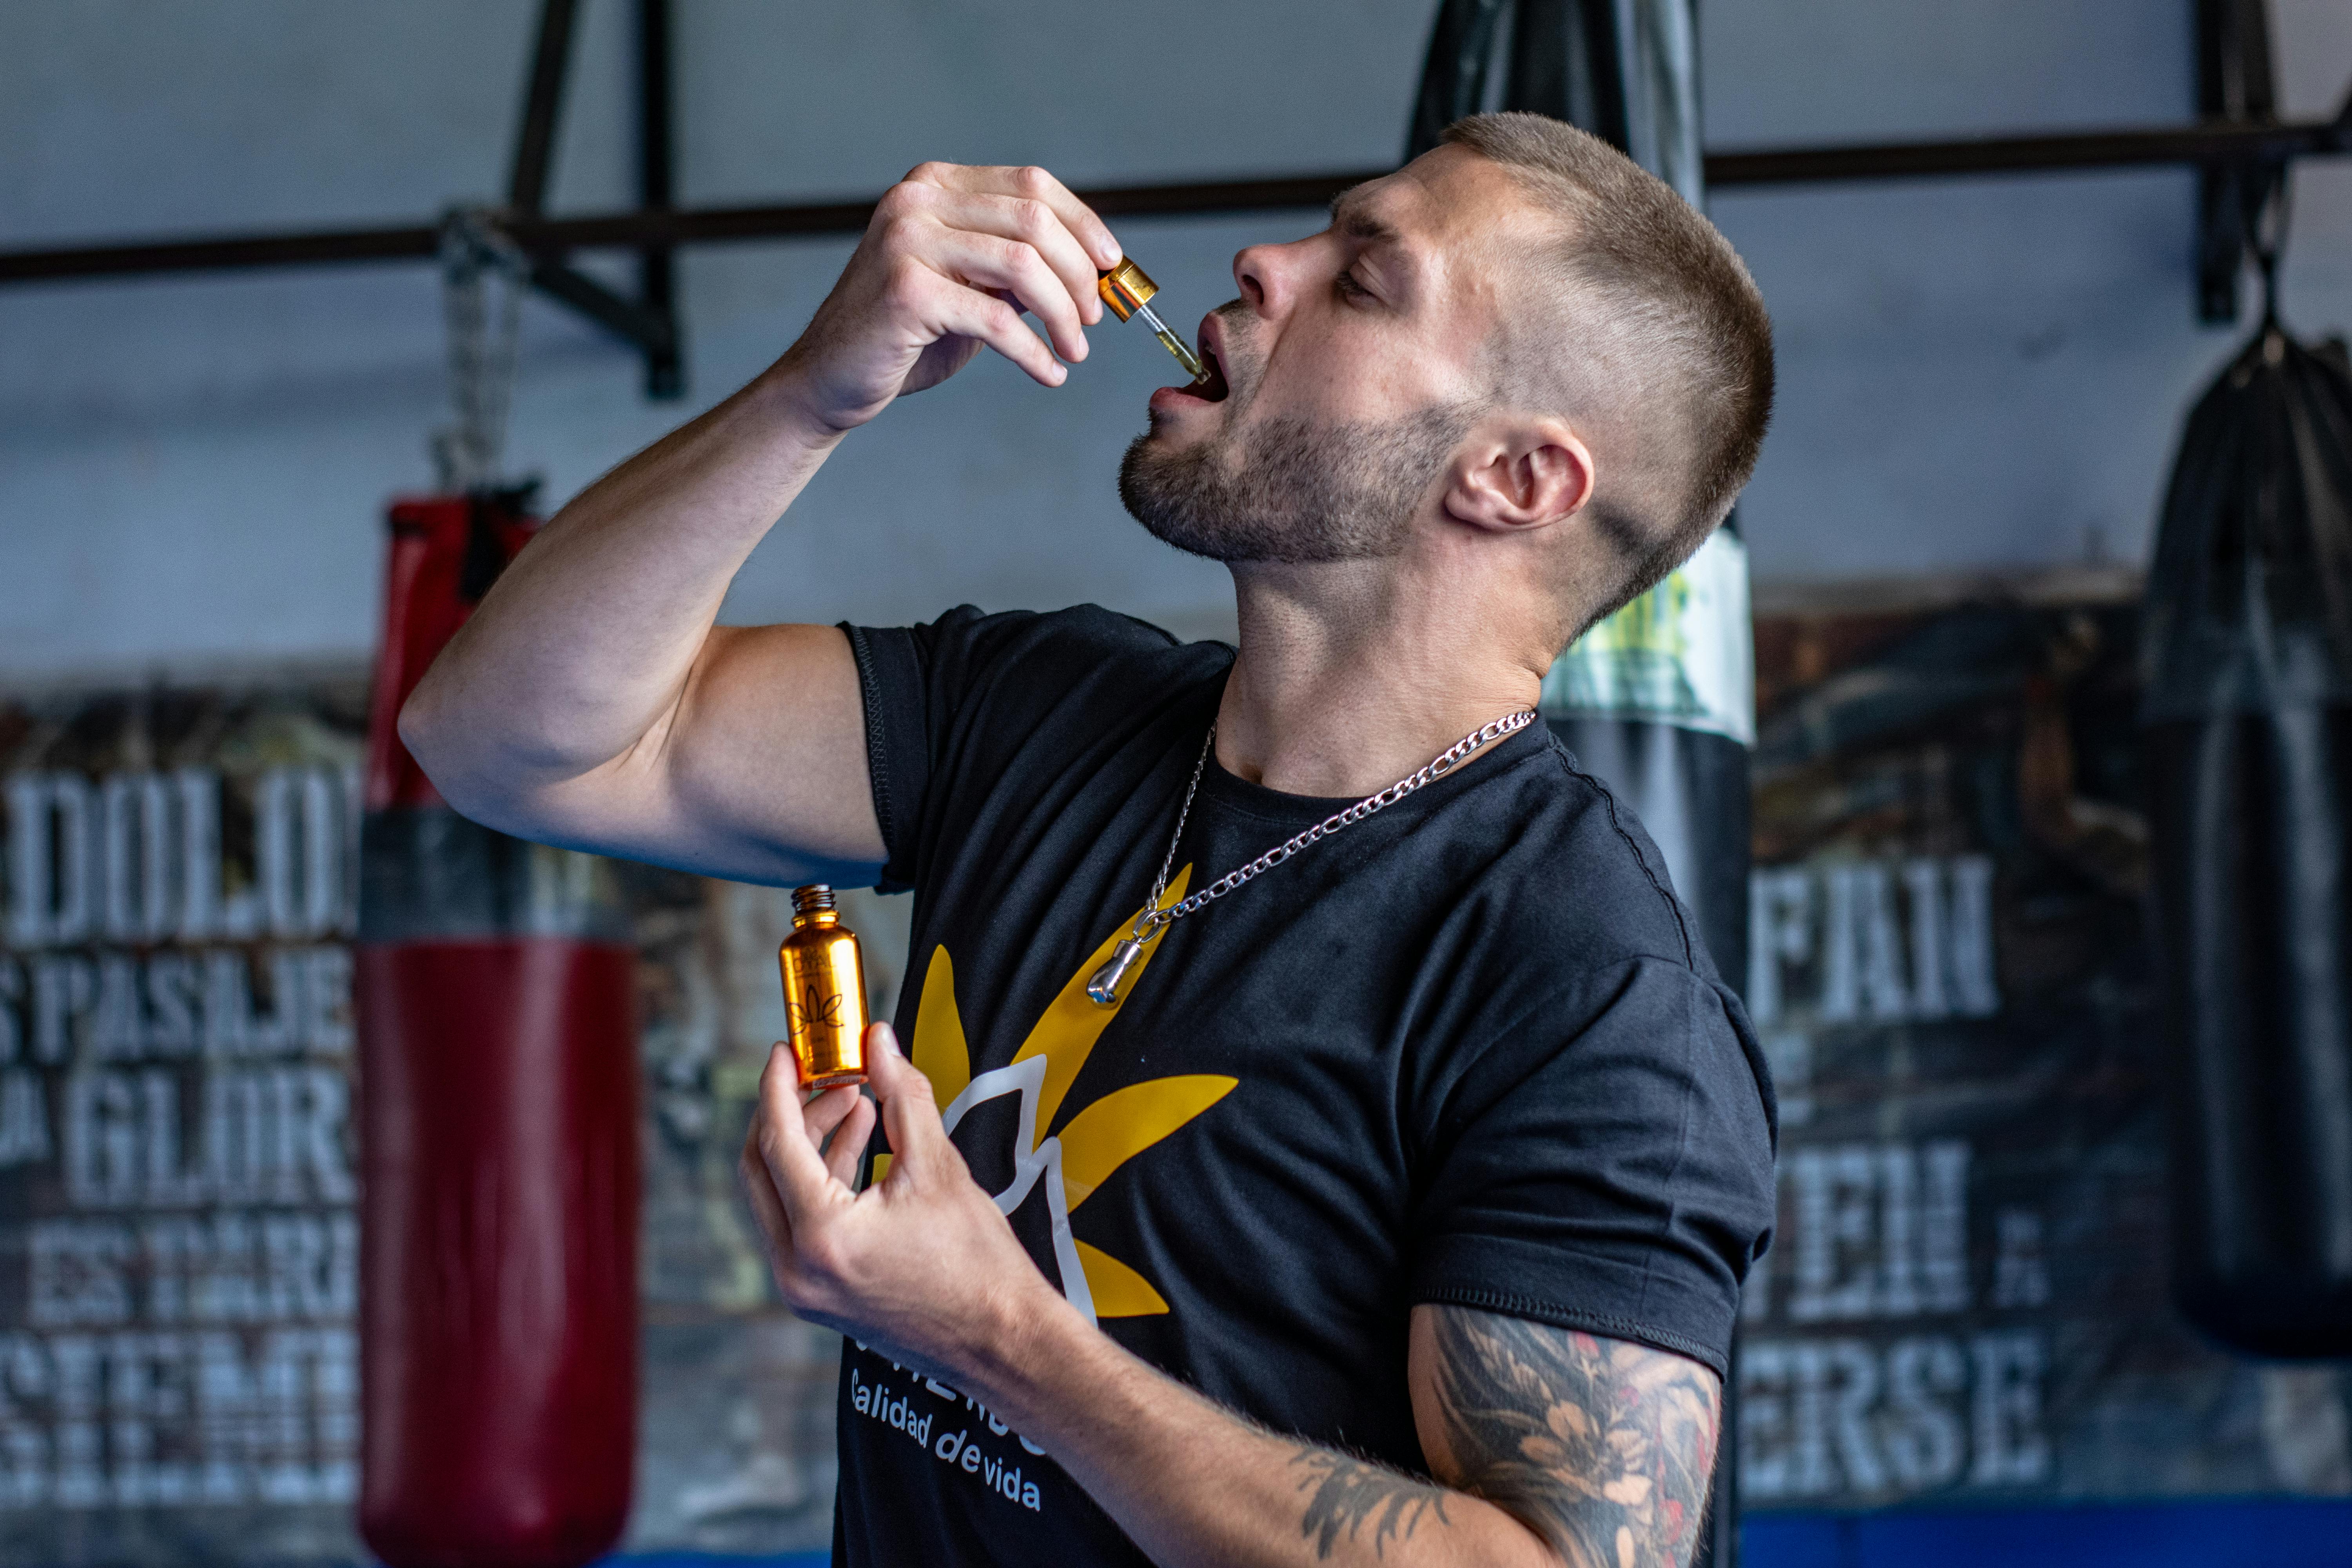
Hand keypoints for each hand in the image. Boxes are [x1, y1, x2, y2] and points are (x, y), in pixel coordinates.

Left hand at [739, 1021, 1074, 1386]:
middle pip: (763, 1168)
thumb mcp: (939, 1167)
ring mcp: (804, 1288)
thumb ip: (902, 1094)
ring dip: (810, 1143)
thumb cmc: (978, 1265)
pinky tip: (859, 1144)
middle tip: (830, 1075)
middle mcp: (797, 1270)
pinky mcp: (819, 1295)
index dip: (779, 1086)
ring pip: (779, 1195)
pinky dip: (820, 1180)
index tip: (788, 1051)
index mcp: (821, 1237)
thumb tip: (879, 1042)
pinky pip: (800, 1223)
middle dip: (793, 1112)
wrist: (1001, 1341)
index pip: (777, 1141)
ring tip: (857, 1102)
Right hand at [772, 163, 1123, 433]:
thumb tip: (1092, 269)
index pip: (1031, 184)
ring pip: (1023, 267)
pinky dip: (1035, 352)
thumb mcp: (970, 286)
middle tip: (1094, 319)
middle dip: (1079, 275)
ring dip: (1063, 314)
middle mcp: (917, 200)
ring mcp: (907, 241)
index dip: (1084, 223)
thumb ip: (1016, 267)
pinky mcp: (907, 292)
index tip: (1111, 265)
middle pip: (1034, 221)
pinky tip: (1050, 374)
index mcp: (935, 185)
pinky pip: (998, 321)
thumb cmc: (907, 334)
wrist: (830, 378)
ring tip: (1074, 349)